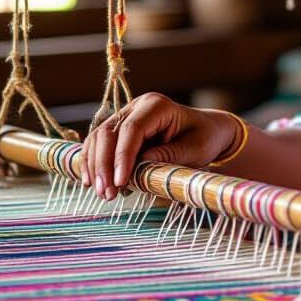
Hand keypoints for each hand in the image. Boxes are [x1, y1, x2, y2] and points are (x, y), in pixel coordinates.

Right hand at [79, 92, 240, 201]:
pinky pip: (98, 146)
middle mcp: (137, 107)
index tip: (120, 182)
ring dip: (95, 167)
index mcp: (158, 106)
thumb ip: (171, 155)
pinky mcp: (119, 131)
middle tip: (107, 194)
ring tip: (104, 194)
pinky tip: (94, 185)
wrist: (207, 131)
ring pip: (98, 139)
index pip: (132, 129)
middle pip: (108, 133)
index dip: (122, 156)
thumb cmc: (205, 138)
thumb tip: (140, 163)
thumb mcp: (196, 149)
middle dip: (104, 165)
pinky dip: (94, 165)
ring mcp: (125, 116)